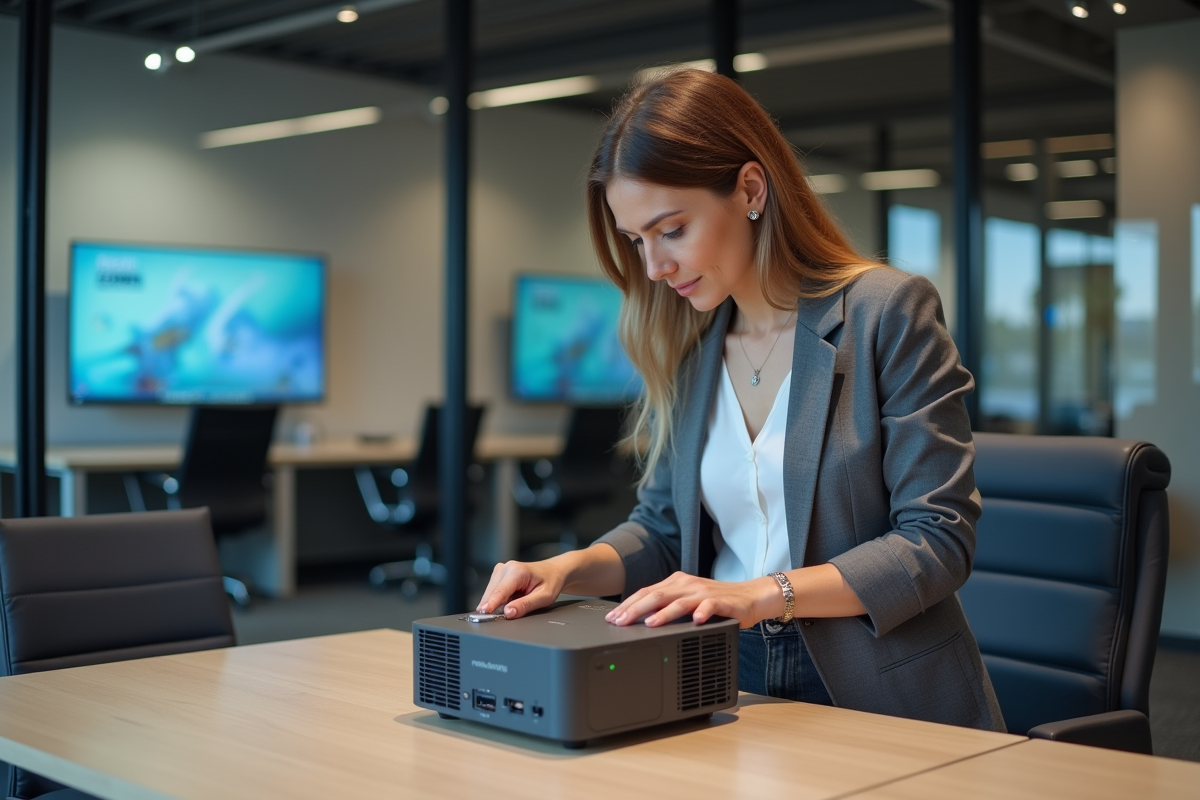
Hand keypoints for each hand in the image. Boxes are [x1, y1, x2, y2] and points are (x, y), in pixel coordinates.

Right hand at [476, 558, 569, 618]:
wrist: (553, 571)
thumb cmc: (551, 581)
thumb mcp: (544, 597)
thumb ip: (526, 605)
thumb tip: (508, 613)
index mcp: (518, 571)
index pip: (500, 591)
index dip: (491, 603)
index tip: (483, 612)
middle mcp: (506, 568)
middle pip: (492, 593)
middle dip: (495, 607)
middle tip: (508, 615)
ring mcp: (501, 570)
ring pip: (490, 593)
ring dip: (497, 604)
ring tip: (516, 602)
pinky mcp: (498, 575)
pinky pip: (493, 592)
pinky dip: (498, 600)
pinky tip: (511, 600)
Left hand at [605, 572, 780, 628]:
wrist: (749, 597)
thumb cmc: (716, 602)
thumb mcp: (687, 603)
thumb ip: (667, 608)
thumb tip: (640, 620)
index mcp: (676, 583)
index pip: (646, 592)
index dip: (628, 605)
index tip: (612, 618)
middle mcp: (687, 585)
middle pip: (656, 596)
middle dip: (635, 609)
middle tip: (620, 622)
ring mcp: (704, 592)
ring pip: (678, 601)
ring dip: (662, 613)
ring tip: (649, 623)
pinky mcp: (722, 601)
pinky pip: (710, 605)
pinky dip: (701, 612)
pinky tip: (694, 620)